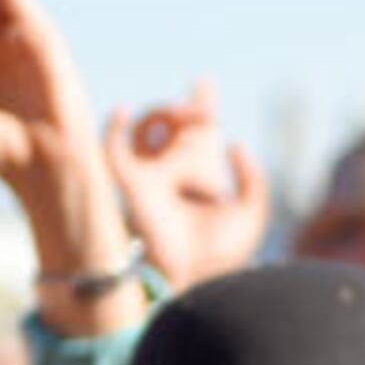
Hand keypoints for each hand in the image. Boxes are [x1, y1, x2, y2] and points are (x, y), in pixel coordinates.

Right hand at [101, 79, 270, 292]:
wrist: (195, 279)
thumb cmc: (222, 255)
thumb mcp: (251, 213)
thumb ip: (253, 178)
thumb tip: (234, 144)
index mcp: (202, 175)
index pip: (199, 133)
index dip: (201, 106)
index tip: (205, 85)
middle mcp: (174, 171)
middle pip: (174, 124)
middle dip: (188, 109)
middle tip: (204, 112)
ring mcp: (151, 175)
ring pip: (147, 128)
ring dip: (163, 114)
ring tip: (185, 117)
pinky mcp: (132, 185)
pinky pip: (113, 150)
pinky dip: (112, 128)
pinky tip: (121, 110)